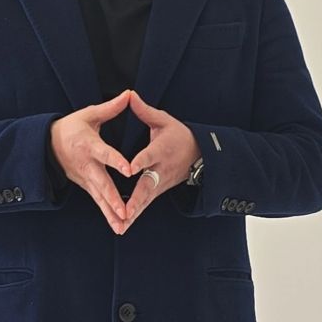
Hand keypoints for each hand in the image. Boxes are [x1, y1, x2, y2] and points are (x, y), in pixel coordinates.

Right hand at [50, 90, 131, 234]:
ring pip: (99, 197)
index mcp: (89, 145)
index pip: (105, 153)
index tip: (129, 169)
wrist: (47, 144)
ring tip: (123, 226)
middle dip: (113, 199)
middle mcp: (86, 165)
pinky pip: (98, 201)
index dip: (117, 161)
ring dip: (110, 212)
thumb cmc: (71, 127)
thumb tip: (129, 94)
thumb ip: (111, 108)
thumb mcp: (89, 114)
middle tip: (125, 212)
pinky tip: (119, 226)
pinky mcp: (85, 186)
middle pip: (101, 183)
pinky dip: (107, 214)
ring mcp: (85, 178)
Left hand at [122, 90, 200, 232]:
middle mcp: (161, 169)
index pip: (149, 156)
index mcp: (161, 149)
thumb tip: (129, 95)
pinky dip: (135, 216)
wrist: (200, 154)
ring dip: (134, 213)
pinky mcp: (158, 191)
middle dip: (137, 199)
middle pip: (148, 185)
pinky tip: (122, 226)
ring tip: (121, 225)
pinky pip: (145, 204)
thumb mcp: (164, 120)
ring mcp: (161, 183)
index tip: (129, 168)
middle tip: (126, 210)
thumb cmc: (178, 135)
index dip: (139, 161)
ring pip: (146, 200)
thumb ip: (144, 110)